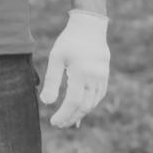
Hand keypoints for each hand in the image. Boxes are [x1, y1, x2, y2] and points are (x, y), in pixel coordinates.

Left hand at [39, 10, 108, 127]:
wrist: (90, 26)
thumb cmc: (69, 41)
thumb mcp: (56, 58)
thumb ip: (52, 81)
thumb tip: (47, 102)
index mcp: (80, 72)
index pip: (73, 101)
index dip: (63, 115)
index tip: (54, 122)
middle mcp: (94, 77)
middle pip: (84, 106)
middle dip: (71, 118)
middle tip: (59, 125)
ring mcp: (102, 77)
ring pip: (93, 102)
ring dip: (80, 113)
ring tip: (68, 120)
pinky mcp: (105, 76)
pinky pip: (98, 96)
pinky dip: (89, 105)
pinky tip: (81, 109)